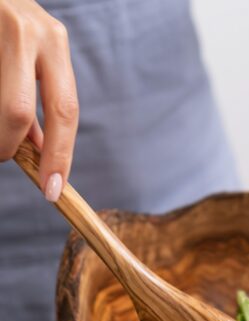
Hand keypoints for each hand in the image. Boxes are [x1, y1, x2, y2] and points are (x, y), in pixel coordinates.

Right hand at [0, 0, 78, 200]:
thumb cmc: (5, 24)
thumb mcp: (31, 55)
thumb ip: (37, 98)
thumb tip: (41, 152)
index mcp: (52, 42)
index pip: (64, 111)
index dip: (60, 155)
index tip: (53, 188)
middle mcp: (27, 30)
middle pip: (18, 110)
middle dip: (9, 145)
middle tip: (3, 158)